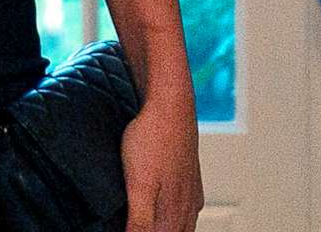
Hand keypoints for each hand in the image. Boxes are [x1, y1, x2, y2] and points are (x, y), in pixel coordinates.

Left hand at [118, 85, 202, 231]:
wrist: (170, 101)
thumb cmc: (152, 139)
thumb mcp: (139, 186)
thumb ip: (141, 222)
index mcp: (175, 215)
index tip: (129, 228)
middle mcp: (187, 208)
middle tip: (135, 225)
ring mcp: (190, 193)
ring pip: (181, 226)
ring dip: (166, 229)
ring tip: (149, 225)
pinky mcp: (189, 179)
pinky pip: (184, 209)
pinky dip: (173, 216)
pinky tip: (164, 210)